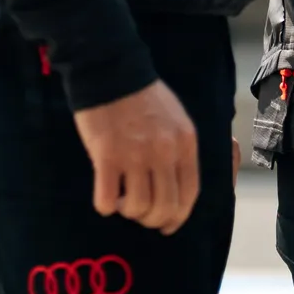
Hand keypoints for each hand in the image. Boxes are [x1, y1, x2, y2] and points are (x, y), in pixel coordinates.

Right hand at [73, 79, 199, 234]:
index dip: (178, 216)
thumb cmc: (142, 94)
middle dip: (152, 219)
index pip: (189, 194)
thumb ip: (179, 150)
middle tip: (140, 215)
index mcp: (183, 143)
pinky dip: (105, 205)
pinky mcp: (106, 156)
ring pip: (138, 207)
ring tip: (121, 202)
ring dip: (129, 212)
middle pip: (164, 207)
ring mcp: (135, 155)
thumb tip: (175, 184)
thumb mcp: (176, 118)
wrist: (109, 69)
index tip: (167, 225)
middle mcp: (163, 153)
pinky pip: (107, 198)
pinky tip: (104, 197)